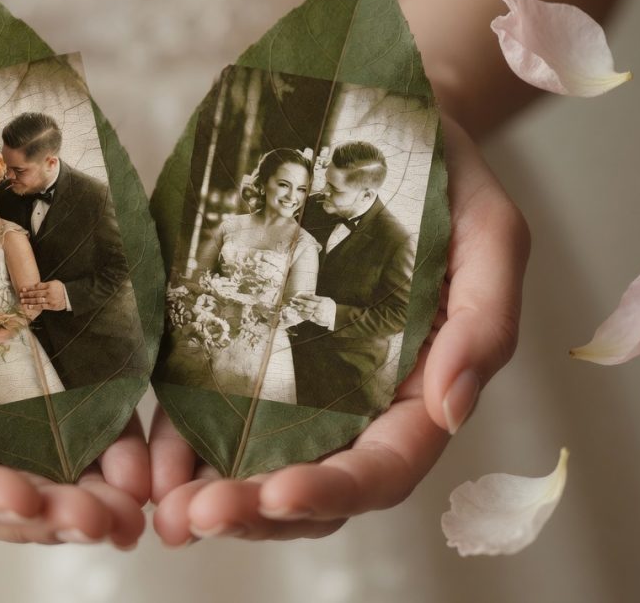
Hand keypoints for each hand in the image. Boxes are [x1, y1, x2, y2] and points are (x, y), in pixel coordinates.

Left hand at [20, 280, 67, 310]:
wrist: (70, 296)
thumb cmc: (61, 289)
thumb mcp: (54, 283)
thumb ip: (45, 284)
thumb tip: (35, 286)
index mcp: (49, 285)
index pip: (37, 286)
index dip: (29, 288)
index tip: (23, 289)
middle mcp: (49, 292)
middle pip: (36, 293)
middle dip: (27, 294)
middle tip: (20, 295)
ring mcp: (50, 300)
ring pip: (37, 300)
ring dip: (29, 301)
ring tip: (22, 301)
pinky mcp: (51, 306)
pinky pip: (41, 306)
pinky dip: (34, 306)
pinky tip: (29, 306)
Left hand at [149, 117, 529, 543]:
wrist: (379, 124)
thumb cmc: (446, 177)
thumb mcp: (489, 233)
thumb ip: (484, 321)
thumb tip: (451, 410)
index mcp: (418, 385)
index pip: (383, 463)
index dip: (334, 489)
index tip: (279, 495)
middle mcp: (358, 398)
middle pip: (313, 479)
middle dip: (258, 509)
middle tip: (195, 516)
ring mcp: (299, 379)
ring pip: (260, 460)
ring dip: (212, 492)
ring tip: (164, 505)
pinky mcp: (247, 348)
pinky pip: (212, 407)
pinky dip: (183, 442)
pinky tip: (151, 461)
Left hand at [288, 293, 336, 328]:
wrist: (338, 316)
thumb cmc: (331, 307)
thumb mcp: (327, 300)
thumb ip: (318, 298)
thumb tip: (309, 295)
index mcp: (322, 301)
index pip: (311, 297)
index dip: (303, 296)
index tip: (297, 294)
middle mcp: (319, 307)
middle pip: (307, 303)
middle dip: (299, 301)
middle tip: (292, 299)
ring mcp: (318, 313)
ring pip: (306, 310)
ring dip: (299, 308)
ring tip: (293, 306)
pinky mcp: (317, 319)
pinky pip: (308, 317)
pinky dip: (303, 315)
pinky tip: (298, 313)